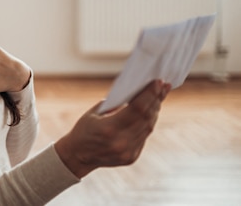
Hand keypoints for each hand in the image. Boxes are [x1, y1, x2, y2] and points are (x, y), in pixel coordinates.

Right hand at [54, 79, 170, 178]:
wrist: (77, 155)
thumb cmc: (84, 129)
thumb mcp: (94, 112)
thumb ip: (116, 104)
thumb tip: (137, 92)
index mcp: (109, 128)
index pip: (137, 109)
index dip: (149, 94)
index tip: (158, 82)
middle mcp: (121, 142)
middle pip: (146, 117)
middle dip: (156, 99)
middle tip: (163, 86)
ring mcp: (128, 152)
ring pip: (148, 127)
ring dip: (154, 110)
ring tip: (159, 97)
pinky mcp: (131, 157)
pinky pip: (144, 136)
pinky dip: (148, 123)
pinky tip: (150, 112)